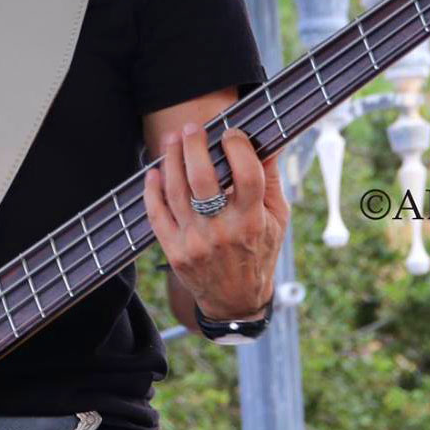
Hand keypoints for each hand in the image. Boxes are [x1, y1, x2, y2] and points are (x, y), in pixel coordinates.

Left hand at [143, 122, 288, 320]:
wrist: (236, 301)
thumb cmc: (259, 251)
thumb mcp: (277, 218)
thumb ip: (270, 179)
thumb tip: (271, 141)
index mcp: (252, 220)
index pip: (247, 174)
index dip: (238, 147)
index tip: (231, 133)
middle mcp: (223, 231)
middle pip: (203, 178)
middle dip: (195, 146)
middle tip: (193, 128)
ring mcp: (195, 242)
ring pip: (176, 191)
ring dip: (171, 159)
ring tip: (173, 139)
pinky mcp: (174, 251)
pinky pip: (157, 215)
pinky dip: (152, 191)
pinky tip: (154, 172)